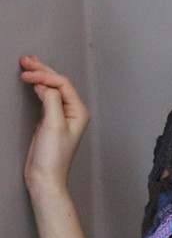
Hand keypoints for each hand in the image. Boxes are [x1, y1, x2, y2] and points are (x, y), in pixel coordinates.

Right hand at [19, 55, 90, 189]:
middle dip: (42, 71)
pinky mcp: (51, 121)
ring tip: (28, 64)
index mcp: (78, 111)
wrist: (45, 177)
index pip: (62, 84)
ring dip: (40, 76)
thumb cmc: (53, 156)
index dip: (44, 76)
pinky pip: (46, 98)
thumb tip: (45, 86)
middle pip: (58, 84)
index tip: (26, 74)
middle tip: (25, 60)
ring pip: (51, 89)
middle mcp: (73, 112)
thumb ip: (51, 101)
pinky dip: (37, 88)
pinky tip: (32, 83)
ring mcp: (62, 116)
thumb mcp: (53, 124)